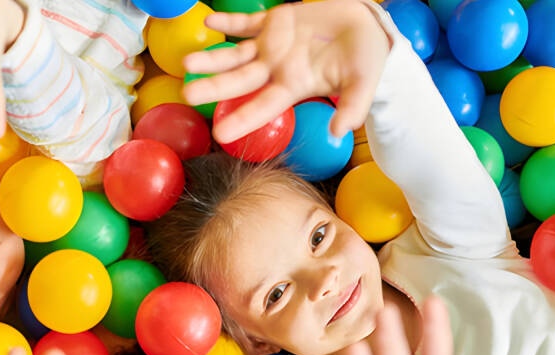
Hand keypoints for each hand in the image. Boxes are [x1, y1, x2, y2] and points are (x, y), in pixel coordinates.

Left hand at [180, 0, 389, 142]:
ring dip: (212, 58)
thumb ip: (352, 107)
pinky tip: (209, 21)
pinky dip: (228, 22)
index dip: (242, 119)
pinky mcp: (275, 22)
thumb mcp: (363, 84)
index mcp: (294, 86)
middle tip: (187, 93)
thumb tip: (339, 133)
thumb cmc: (366, 59)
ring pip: (235, 54)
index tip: (219, 133)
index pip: (263, 106)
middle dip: (213, 86)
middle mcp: (277, 69)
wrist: (368, 27)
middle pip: (239, 81)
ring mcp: (272, 46)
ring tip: (187, 62)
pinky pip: (246, 23)